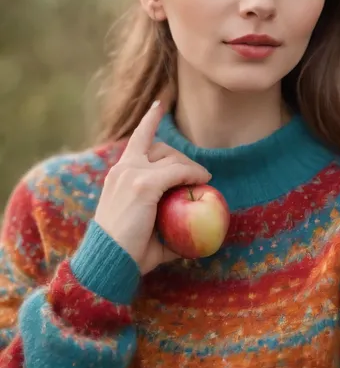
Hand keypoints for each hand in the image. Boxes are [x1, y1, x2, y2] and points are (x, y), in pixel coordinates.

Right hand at [94, 101, 211, 273]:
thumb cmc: (126, 253)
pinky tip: (204, 180)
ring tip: (201, 179)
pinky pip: (177, 171)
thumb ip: (165, 221)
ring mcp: (132, 174)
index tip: (159, 104)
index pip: (137, 138)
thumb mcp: (144, 228)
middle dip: (181, 157)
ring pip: (171, 157)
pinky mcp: (143, 184)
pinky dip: (193, 173)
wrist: (108, 263)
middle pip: (160, 147)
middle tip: (197, 175)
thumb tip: (192, 233)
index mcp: (119, 173)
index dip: (150, 119)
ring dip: (189, 166)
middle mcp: (124, 168)